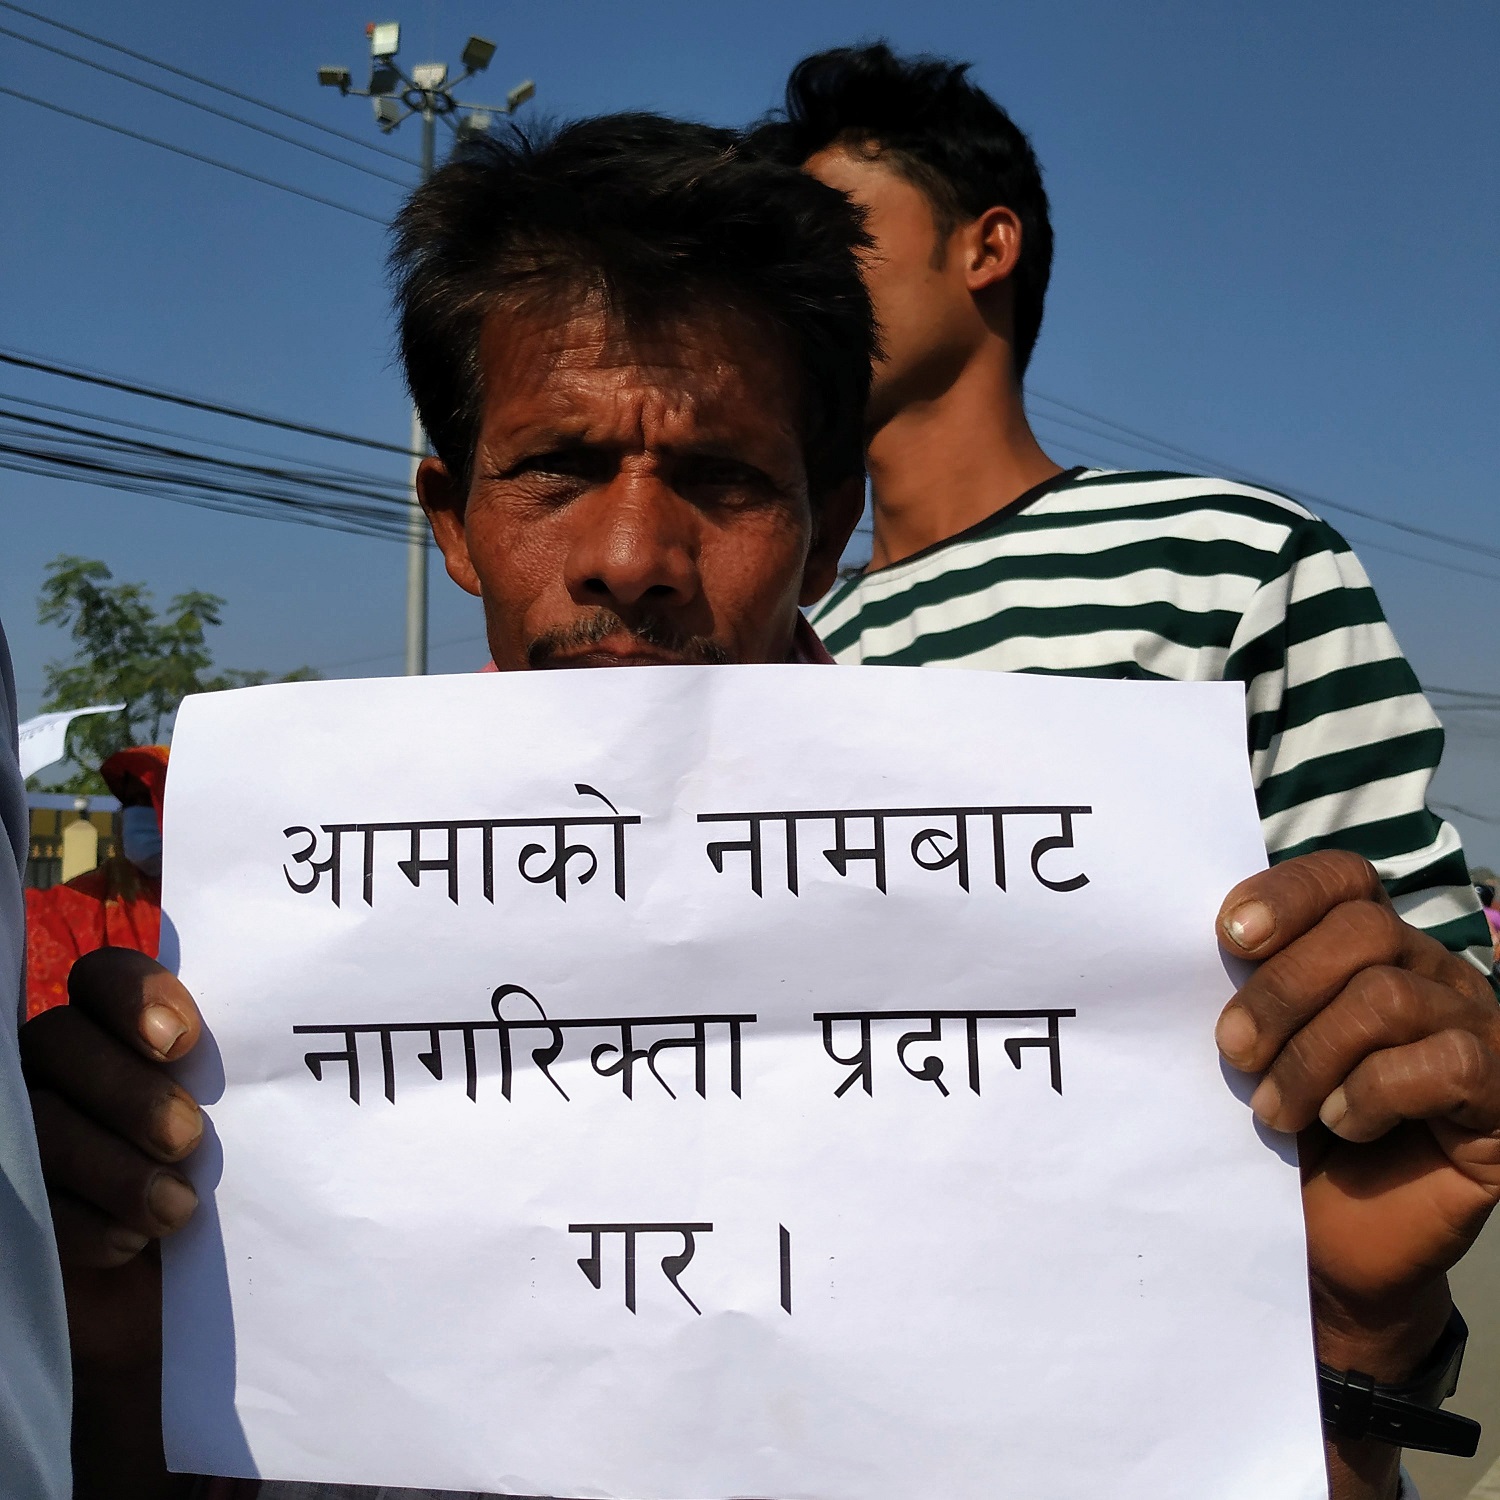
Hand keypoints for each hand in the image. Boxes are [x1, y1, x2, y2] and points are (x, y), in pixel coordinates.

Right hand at [20, 947, 202, 1498]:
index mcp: (125, 1031)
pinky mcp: (21, 1204)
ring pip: (40, 1121)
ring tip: (177, 1209)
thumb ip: (254, 1074)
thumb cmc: (243, 1191)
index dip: (133, 995)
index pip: (104, 976)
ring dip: (112, 1166)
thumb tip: (323, 1039)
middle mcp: (68, 1069)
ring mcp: (33, 1133)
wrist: (201, 1307)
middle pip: (60, 1042)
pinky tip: (130, 1245)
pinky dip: (83, 1223)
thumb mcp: (254, 1125)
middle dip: (126, 1092)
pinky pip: (27, 1199)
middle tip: (187, 1136)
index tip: (180, 1042)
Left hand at [1215, 850, 1499, 1357]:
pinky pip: (1444, 1063)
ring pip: (1389, 998)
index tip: (1226, 937)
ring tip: (1276, 1112)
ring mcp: (1477, 1030)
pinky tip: (1343, 1124)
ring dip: (1312, 1056)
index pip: (1343, 877)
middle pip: (1362, 930)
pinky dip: (1374, 1093)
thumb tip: (1182, 947)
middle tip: (1234, 1052)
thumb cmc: (1286, 1135)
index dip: (1286, 893)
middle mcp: (1431, 974)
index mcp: (1371, 946)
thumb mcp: (1257, 1050)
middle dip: (1280, 991)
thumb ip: (1242, 991)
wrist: (1330, 1246)